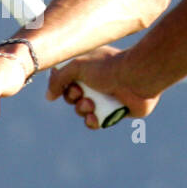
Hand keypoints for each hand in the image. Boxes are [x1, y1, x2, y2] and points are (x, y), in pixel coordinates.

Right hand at [46, 46, 160, 128]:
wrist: (137, 78)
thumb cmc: (108, 67)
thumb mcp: (77, 66)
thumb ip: (59, 79)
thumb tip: (49, 96)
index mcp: (87, 66)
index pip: (66, 78)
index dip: (61, 84)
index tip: (63, 85)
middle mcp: (96, 80)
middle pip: (72, 96)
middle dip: (72, 98)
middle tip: (80, 93)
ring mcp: (105, 96)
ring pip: (82, 110)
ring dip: (82, 109)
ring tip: (91, 104)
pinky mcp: (114, 110)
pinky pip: (96, 122)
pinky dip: (92, 122)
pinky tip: (95, 118)